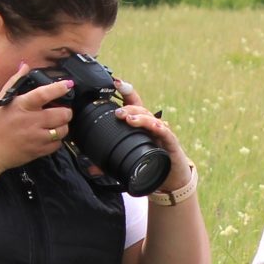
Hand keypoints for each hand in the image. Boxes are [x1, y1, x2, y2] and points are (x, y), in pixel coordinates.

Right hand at [0, 64, 74, 171]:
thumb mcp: (1, 101)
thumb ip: (14, 82)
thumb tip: (24, 66)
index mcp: (21, 106)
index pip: (44, 94)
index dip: (59, 88)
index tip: (68, 85)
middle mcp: (31, 121)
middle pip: (62, 114)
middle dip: (66, 111)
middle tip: (61, 110)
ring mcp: (36, 137)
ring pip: (63, 130)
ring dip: (62, 125)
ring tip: (55, 124)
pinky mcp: (38, 151)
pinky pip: (57, 144)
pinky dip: (57, 139)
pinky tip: (49, 136)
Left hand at [111, 75, 193, 193]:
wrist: (172, 179)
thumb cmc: (151, 166)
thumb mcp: (127, 163)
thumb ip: (109, 165)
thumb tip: (91, 168)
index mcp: (140, 127)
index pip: (134, 105)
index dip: (126, 92)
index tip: (115, 83)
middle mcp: (151, 127)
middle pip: (141, 109)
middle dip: (128, 107)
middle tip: (117, 112)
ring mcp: (161, 133)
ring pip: (151, 118)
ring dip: (140, 116)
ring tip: (129, 118)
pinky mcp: (171, 143)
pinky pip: (165, 132)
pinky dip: (158, 128)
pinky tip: (152, 126)